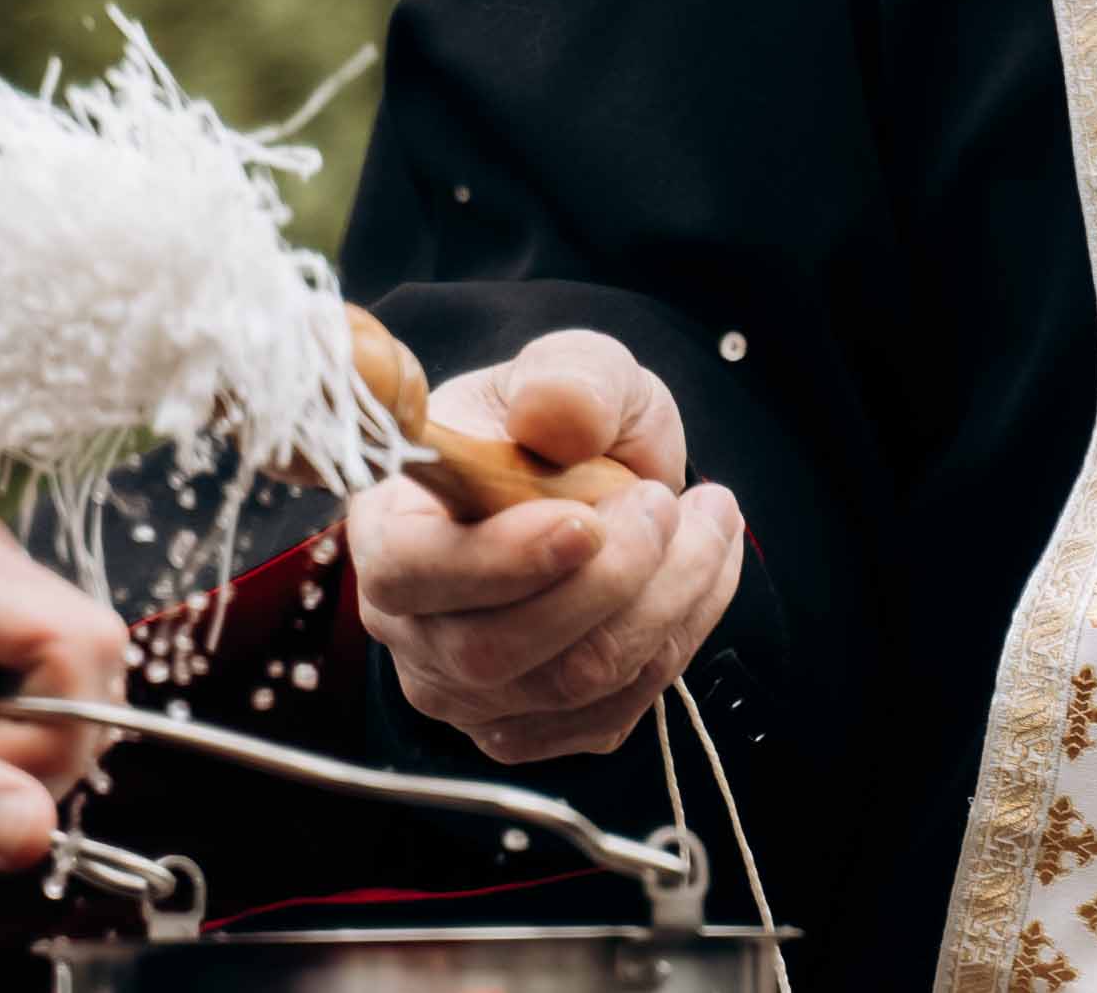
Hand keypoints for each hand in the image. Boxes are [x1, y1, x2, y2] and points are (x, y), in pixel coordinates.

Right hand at [348, 328, 747, 762]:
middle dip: (611, 576)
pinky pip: (614, 711)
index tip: (585, 522)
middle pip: (496, 649)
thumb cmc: (561, 425)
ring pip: (573, 683)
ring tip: (707, 519)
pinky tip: (699, 569)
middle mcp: (411, 627)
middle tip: (668, 501)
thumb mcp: (576, 368)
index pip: (411, 573)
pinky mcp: (529, 728)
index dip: (499, 560)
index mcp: (389, 530)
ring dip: (666, 600)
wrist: (593, 479)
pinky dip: (679, 635)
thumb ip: (571, 379)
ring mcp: (465, 691)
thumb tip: (556, 414)